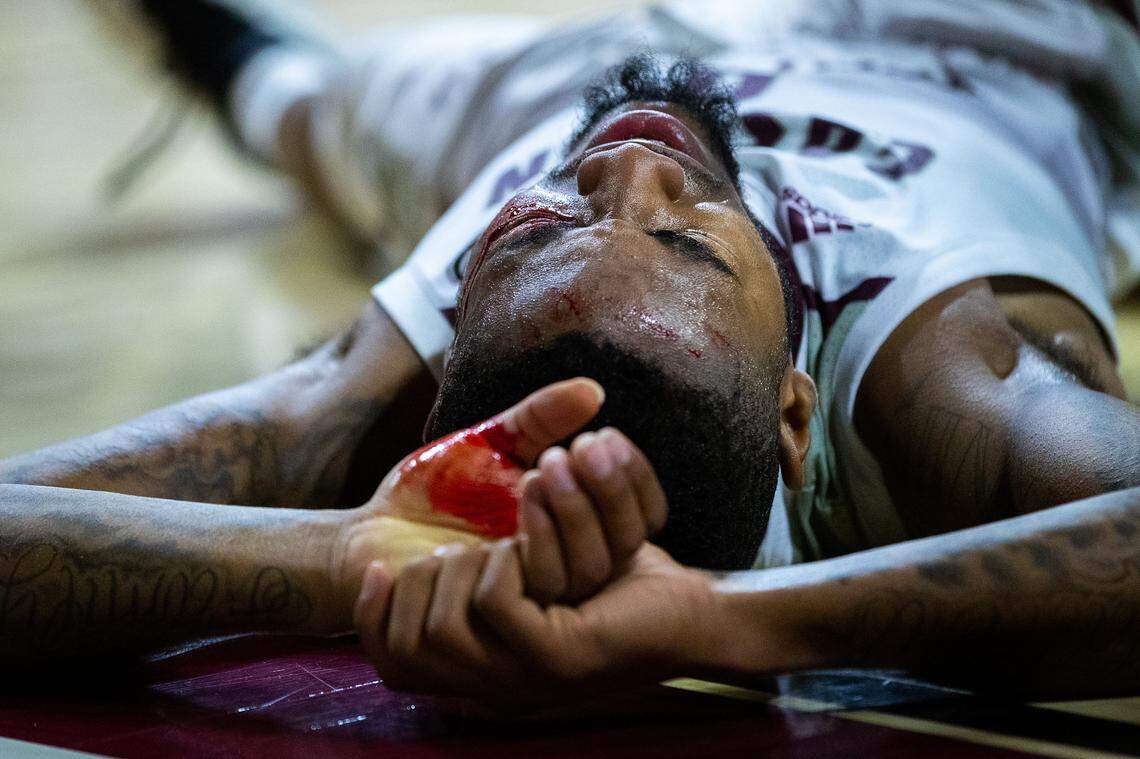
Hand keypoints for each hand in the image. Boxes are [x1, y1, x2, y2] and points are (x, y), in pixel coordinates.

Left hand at [332, 376, 663, 623]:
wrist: (374, 535)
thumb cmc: (433, 488)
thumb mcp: (490, 443)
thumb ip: (537, 419)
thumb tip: (594, 389)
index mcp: (573, 530)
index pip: (638, 516)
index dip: (631, 478)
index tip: (604, 437)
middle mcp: (563, 571)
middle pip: (615, 548)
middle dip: (597, 497)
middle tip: (561, 456)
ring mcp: (533, 599)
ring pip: (577, 574)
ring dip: (561, 519)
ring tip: (534, 476)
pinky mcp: (498, 620)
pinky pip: (526, 594)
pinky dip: (525, 545)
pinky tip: (496, 509)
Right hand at [352, 541, 719, 704]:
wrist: (694, 611)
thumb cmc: (614, 587)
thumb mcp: (532, 581)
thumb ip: (476, 585)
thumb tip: (409, 565)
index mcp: (483, 678)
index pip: (393, 669)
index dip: (369, 621)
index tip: (376, 569)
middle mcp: (496, 692)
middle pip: (408, 645)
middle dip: (416, 582)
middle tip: (455, 547)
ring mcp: (524, 684)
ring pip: (445, 621)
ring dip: (463, 565)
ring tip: (497, 543)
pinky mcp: (556, 660)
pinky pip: (493, 601)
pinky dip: (503, 561)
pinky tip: (528, 549)